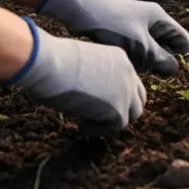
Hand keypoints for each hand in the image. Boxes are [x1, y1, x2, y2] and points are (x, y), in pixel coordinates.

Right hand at [6, 18, 145, 134]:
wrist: (50, 64)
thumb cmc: (54, 60)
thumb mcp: (83, 63)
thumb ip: (95, 76)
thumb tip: (90, 94)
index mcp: (119, 58)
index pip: (129, 82)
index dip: (117, 94)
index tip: (97, 100)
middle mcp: (129, 73)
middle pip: (138, 99)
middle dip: (122, 109)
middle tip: (99, 115)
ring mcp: (126, 92)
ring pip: (131, 115)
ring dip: (111, 121)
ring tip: (86, 120)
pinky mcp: (118, 109)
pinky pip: (116, 127)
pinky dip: (99, 129)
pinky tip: (81, 124)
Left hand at [37, 0, 188, 74]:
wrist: (81, 11)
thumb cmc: (112, 24)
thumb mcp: (139, 43)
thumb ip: (159, 57)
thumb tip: (175, 69)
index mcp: (159, 18)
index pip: (181, 37)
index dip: (187, 53)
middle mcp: (151, 20)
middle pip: (167, 43)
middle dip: (165, 59)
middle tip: (163, 75)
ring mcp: (136, 25)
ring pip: (151, 47)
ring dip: (148, 60)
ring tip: (142, 70)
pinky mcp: (123, 31)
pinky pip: (137, 47)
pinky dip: (136, 57)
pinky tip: (129, 64)